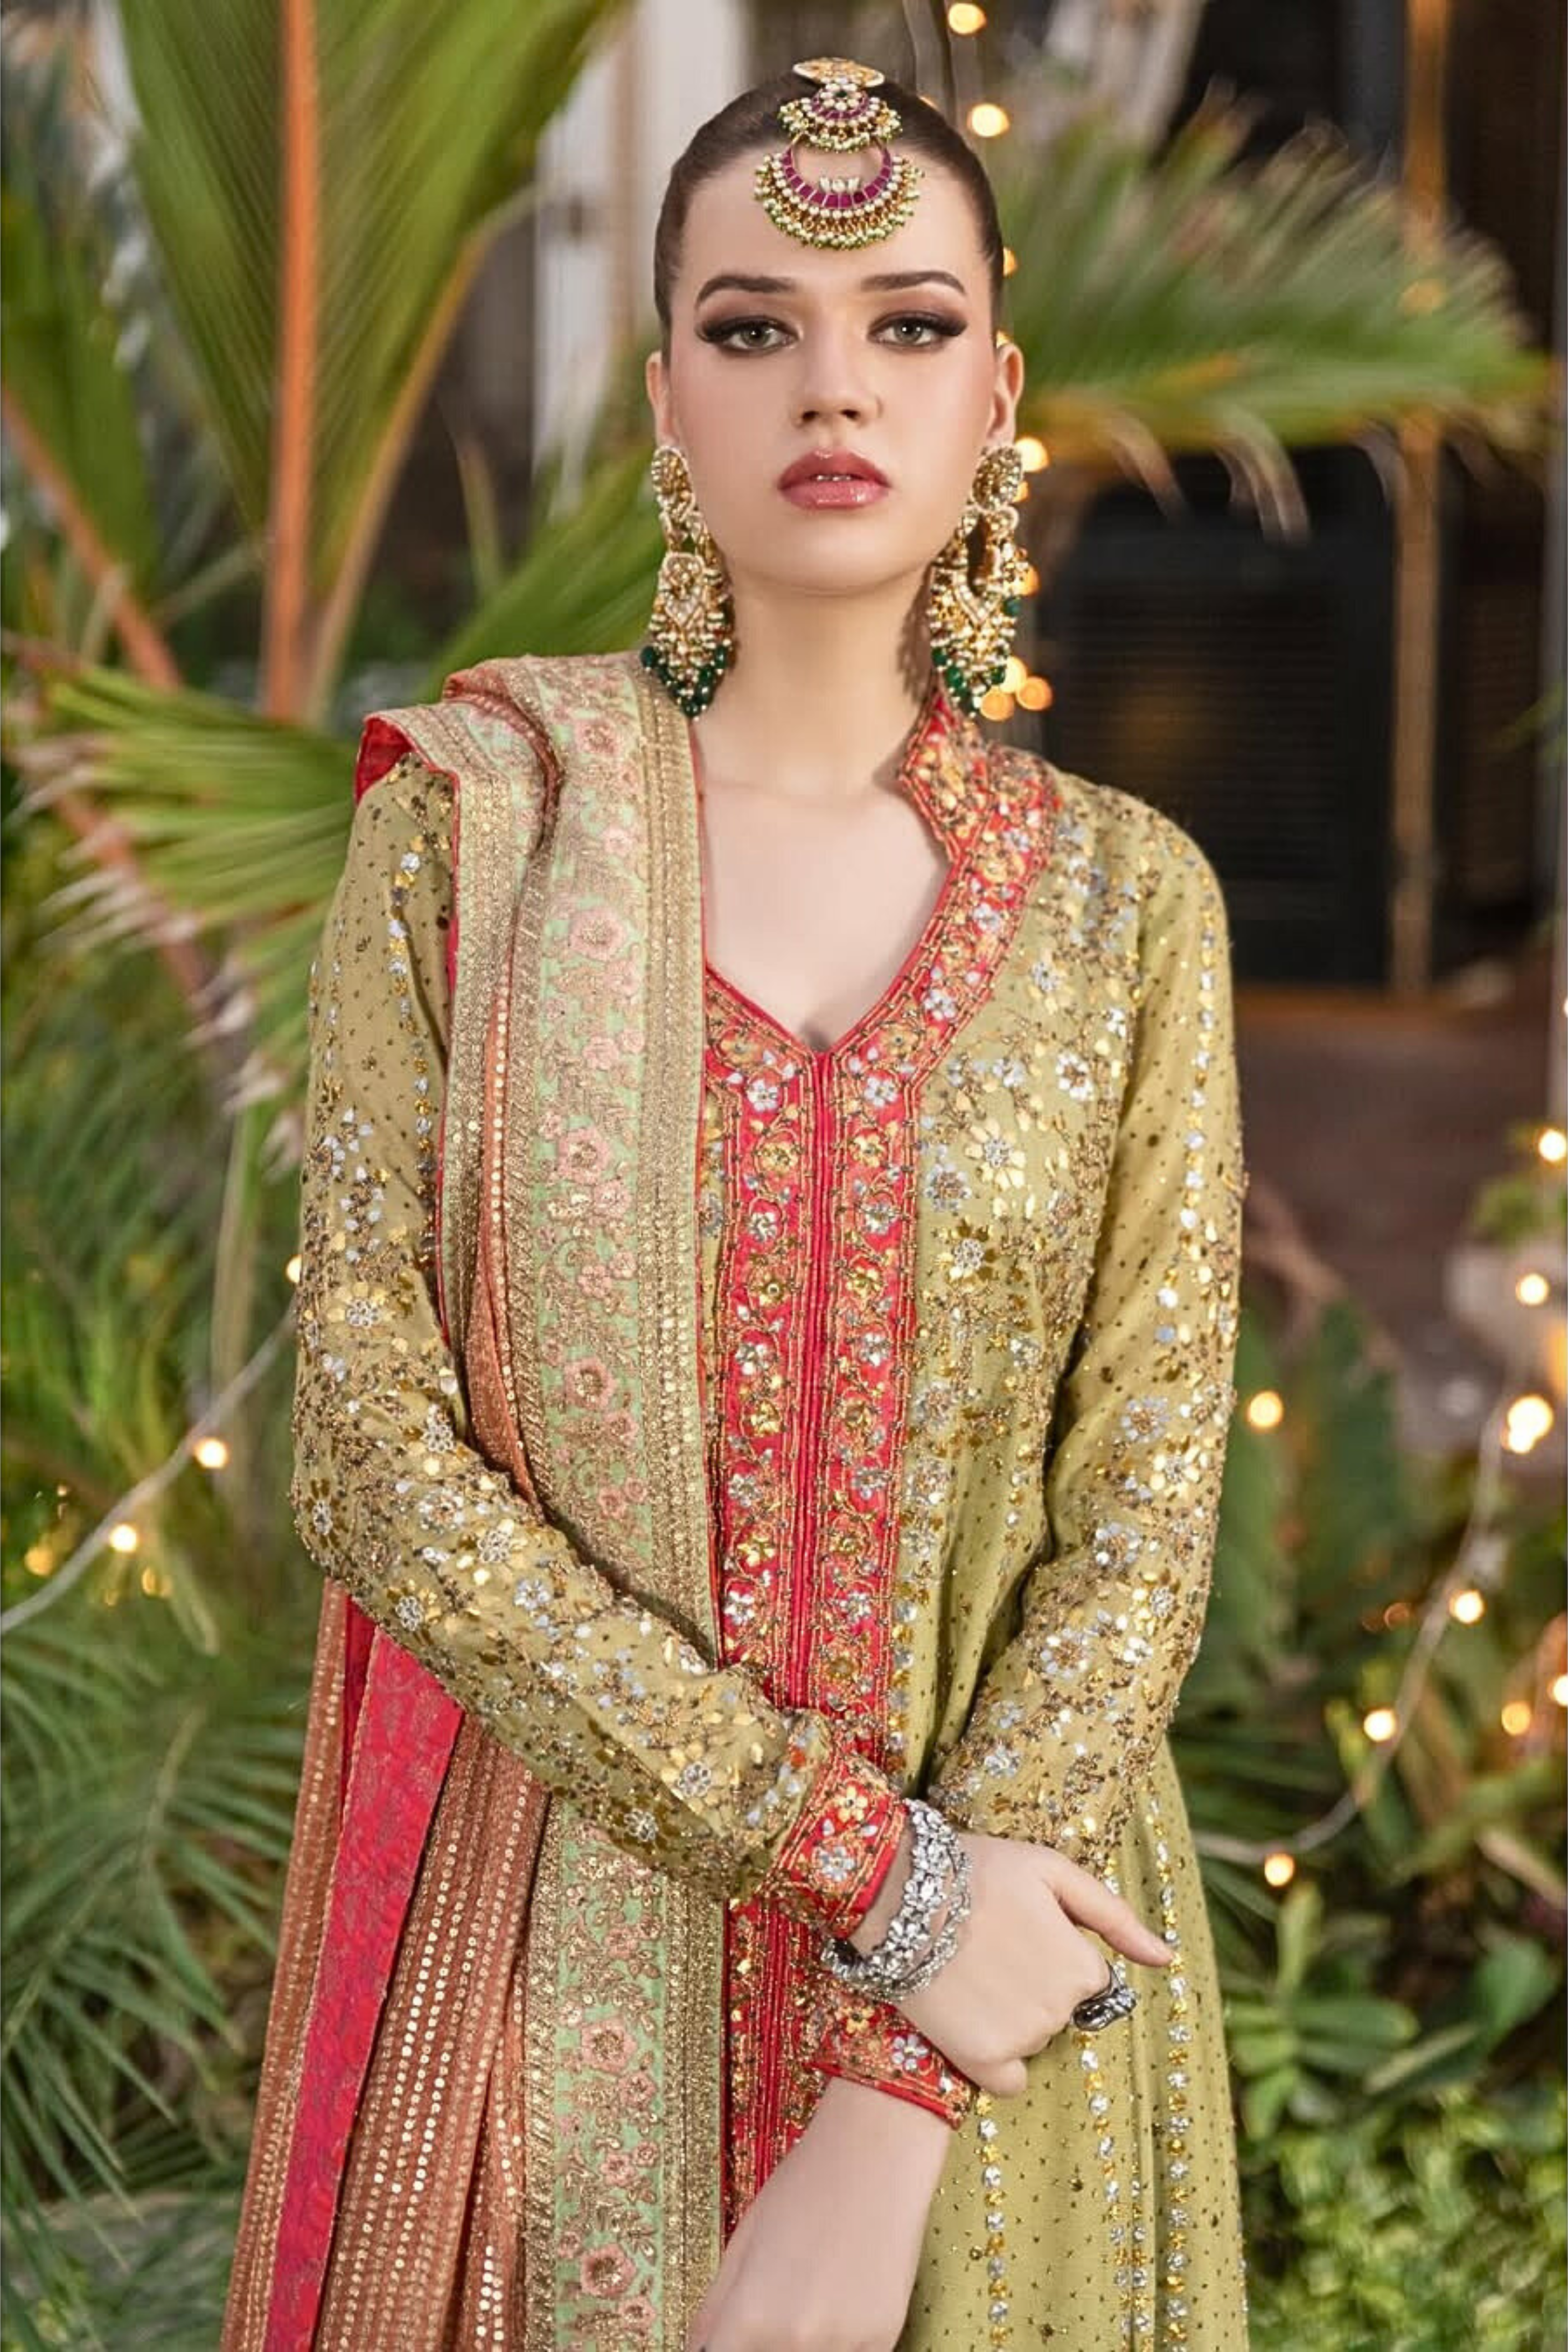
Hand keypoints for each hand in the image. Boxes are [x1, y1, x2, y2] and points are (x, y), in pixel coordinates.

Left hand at [682, 2076, 951, 2350]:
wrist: (878, 2155)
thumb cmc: (805, 2186)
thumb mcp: (743, 2242)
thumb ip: (713, 2310)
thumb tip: (698, 2349)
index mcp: (749, 2318)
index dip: (722, 2349)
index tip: (728, 2338)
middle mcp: (794, 2343)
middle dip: (755, 2345)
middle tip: (766, 2316)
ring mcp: (843, 2347)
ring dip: (794, 2347)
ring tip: (805, 2301)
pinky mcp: (882, 2341)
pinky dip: (834, 2344)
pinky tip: (836, 2305)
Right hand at [892, 1827, 1171, 2096]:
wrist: (900, 1893)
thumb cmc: (979, 1871)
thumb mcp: (1052, 1871)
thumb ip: (1114, 1917)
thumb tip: (1165, 1959)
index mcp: (1081, 1967)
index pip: (1086, 1974)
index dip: (1052, 1947)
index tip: (1017, 1926)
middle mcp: (1058, 2010)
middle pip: (1060, 2008)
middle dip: (1034, 1980)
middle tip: (990, 1944)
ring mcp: (1020, 2040)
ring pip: (1034, 2038)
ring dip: (1012, 2014)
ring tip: (970, 1970)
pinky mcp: (980, 2061)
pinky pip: (1009, 2081)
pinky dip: (996, 2060)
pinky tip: (972, 2020)